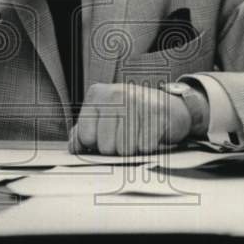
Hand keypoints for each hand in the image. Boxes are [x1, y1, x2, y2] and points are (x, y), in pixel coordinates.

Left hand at [68, 83, 191, 155]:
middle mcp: (115, 93)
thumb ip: (83, 133)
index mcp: (97, 94)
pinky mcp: (157, 111)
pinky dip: (148, 148)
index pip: (86, 137)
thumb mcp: (104, 119)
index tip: (106, 135)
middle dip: (116, 149)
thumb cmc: (132, 116)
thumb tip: (74, 148)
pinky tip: (150, 135)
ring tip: (138, 135)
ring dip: (133, 150)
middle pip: (106, 146)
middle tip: (126, 136)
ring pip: (125, 149)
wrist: (169, 107)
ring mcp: (137, 100)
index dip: (96, 144)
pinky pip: (145, 147)